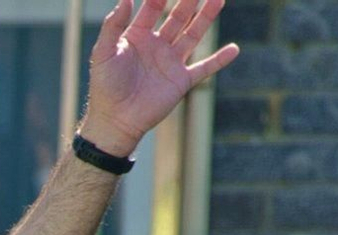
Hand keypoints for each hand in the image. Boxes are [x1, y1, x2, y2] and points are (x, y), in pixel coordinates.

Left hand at [81, 0, 238, 156]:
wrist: (115, 121)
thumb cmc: (105, 87)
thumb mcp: (103, 53)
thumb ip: (112, 26)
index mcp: (137, 36)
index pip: (153, 7)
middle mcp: (156, 46)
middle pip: (177, 16)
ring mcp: (170, 63)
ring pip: (193, 34)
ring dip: (206, 17)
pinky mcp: (181, 81)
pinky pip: (205, 68)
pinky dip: (219, 60)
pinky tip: (234, 49)